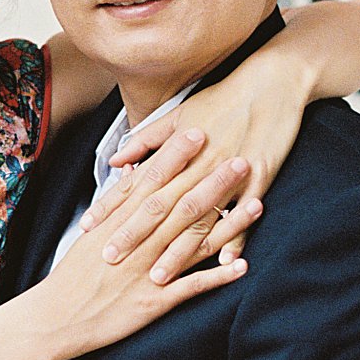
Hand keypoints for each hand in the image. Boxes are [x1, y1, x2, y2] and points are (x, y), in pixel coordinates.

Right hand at [35, 141, 255, 359]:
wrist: (57, 316)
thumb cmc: (73, 274)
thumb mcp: (89, 232)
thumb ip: (115, 202)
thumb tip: (130, 171)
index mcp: (119, 223)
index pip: (152, 182)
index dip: (176, 158)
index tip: (197, 133)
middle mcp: (137, 243)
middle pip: (180, 206)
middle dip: (211, 182)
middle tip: (239, 158)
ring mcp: (149, 271)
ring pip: (194, 242)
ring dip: (228, 224)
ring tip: (257, 205)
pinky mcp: (155, 301)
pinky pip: (193, 287)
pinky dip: (218, 276)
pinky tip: (243, 265)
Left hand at [89, 60, 295, 262]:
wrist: (271, 82)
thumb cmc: (221, 98)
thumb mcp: (177, 115)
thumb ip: (144, 141)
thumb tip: (115, 162)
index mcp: (175, 151)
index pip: (134, 184)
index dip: (110, 207)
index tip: (88, 228)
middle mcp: (197, 164)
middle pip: (159, 206)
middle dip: (133, 235)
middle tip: (110, 262)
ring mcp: (229, 173)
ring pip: (198, 217)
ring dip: (178, 249)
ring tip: (158, 276)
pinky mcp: (260, 177)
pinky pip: (244, 214)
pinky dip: (236, 239)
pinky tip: (225, 265)